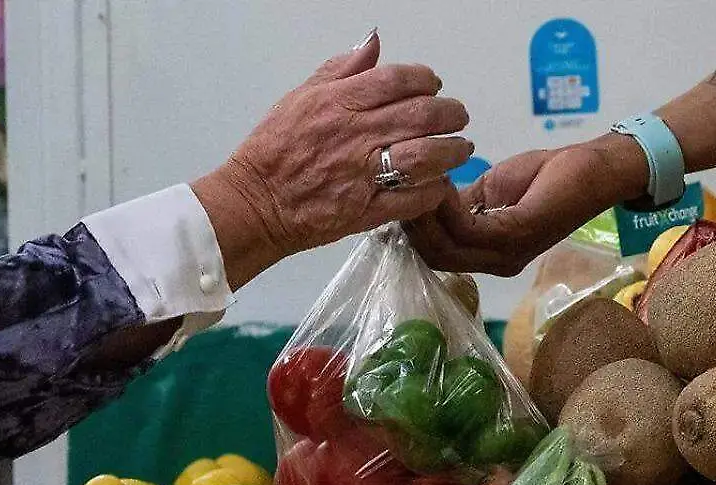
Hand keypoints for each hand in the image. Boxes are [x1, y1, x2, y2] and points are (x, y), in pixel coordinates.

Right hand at [193, 33, 471, 287]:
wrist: (255, 202)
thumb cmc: (273, 151)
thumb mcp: (300, 98)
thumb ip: (341, 69)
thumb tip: (372, 43)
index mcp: (338, 104)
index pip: (397, 80)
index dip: (425, 78)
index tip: (434, 84)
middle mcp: (354, 136)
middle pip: (421, 115)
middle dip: (450, 113)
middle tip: (458, 116)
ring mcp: (362, 175)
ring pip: (425, 156)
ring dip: (452, 150)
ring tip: (460, 149)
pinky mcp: (366, 210)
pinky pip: (413, 198)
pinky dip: (434, 190)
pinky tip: (439, 184)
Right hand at [407, 134, 648, 275]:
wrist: (592, 169)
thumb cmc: (547, 177)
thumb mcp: (491, 191)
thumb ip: (461, 205)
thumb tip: (426, 201)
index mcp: (489, 253)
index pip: (437, 254)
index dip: (412, 229)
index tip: (396, 195)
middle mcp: (495, 262)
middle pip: (435, 257)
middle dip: (410, 224)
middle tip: (398, 186)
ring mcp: (506, 253)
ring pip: (445, 248)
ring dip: (424, 213)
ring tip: (415, 180)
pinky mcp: (516, 235)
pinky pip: (466, 229)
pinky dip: (445, 206)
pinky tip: (440, 180)